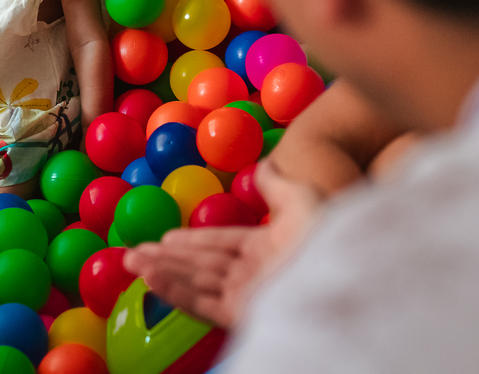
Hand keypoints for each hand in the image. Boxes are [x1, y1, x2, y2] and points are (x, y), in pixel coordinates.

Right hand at [123, 161, 321, 328]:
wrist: (347, 271)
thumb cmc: (328, 233)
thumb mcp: (302, 199)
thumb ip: (277, 185)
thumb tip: (265, 163)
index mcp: (270, 248)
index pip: (222, 244)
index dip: (193, 241)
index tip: (165, 238)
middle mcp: (257, 274)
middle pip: (202, 265)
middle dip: (166, 258)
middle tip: (132, 252)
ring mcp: (250, 296)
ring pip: (196, 282)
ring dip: (161, 272)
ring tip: (131, 261)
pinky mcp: (245, 315)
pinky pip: (202, 302)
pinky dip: (174, 291)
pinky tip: (151, 280)